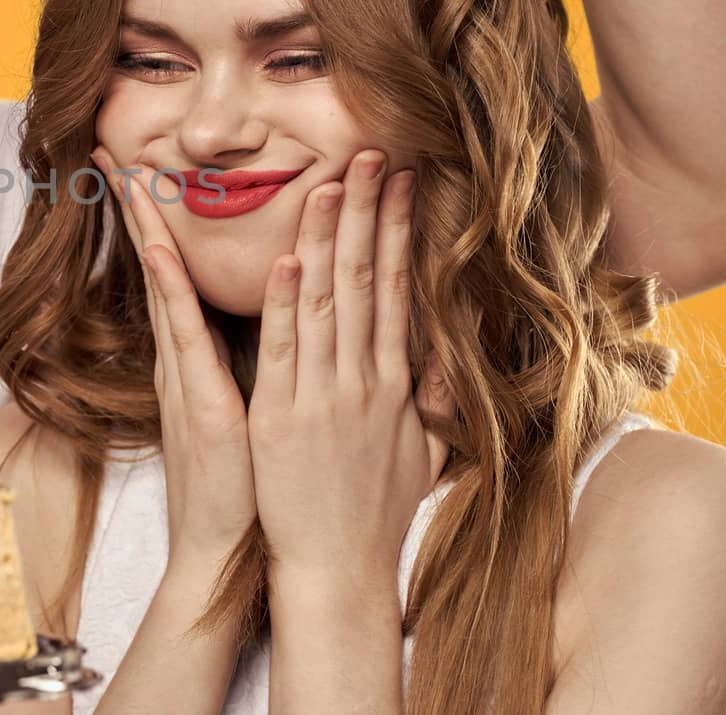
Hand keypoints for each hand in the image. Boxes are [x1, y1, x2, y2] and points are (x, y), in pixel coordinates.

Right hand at [94, 148, 255, 568]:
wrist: (226, 551)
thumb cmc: (247, 486)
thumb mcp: (250, 411)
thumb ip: (251, 365)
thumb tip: (272, 327)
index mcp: (198, 358)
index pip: (178, 273)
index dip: (162, 220)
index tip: (145, 171)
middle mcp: (184, 359)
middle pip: (157, 266)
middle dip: (136, 207)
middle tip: (110, 150)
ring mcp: (185, 378)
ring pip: (165, 287)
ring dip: (151, 228)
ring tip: (130, 175)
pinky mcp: (198, 404)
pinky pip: (185, 337)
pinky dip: (174, 292)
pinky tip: (164, 250)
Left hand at [247, 152, 455, 587]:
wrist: (339, 571)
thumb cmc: (374, 515)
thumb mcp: (418, 453)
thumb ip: (428, 402)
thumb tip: (443, 363)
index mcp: (393, 383)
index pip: (396, 290)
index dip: (398, 233)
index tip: (401, 184)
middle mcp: (363, 381)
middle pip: (367, 281)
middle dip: (370, 214)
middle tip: (372, 155)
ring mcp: (323, 397)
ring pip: (327, 303)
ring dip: (328, 239)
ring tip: (331, 183)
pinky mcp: (282, 418)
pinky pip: (286, 351)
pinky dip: (288, 304)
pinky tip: (290, 260)